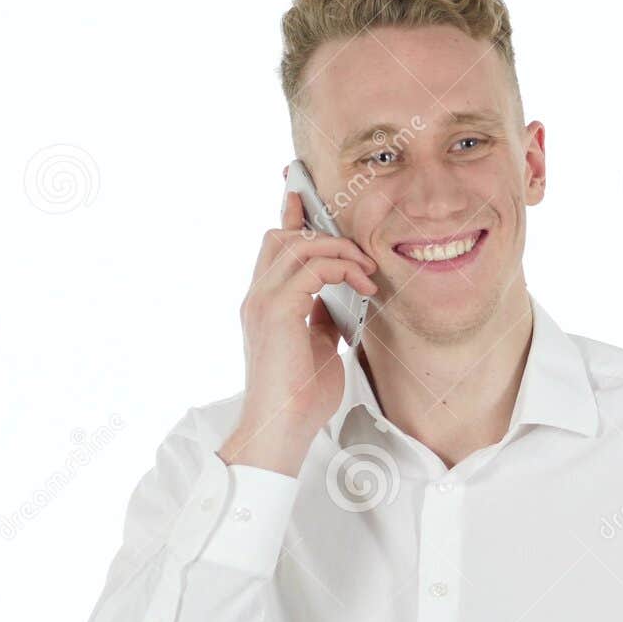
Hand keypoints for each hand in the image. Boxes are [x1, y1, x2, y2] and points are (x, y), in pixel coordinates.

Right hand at [217, 176, 378, 474]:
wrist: (282, 430)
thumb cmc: (301, 396)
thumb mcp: (319, 344)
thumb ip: (323, 314)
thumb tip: (343, 295)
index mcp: (265, 303)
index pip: (274, 245)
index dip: (290, 214)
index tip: (304, 192)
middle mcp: (257, 296)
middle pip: (282, 235)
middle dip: (321, 227)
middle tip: (361, 250)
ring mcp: (262, 302)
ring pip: (296, 244)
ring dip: (338, 250)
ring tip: (365, 272)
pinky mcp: (275, 312)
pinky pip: (309, 268)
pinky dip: (339, 268)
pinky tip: (361, 285)